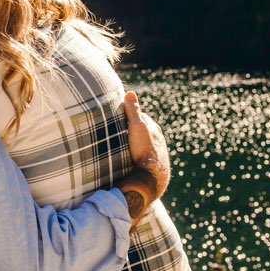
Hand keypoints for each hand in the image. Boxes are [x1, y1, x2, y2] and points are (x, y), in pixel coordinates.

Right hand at [119, 90, 170, 226]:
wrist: (152, 178)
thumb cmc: (144, 151)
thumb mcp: (137, 127)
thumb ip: (133, 111)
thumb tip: (130, 92)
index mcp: (153, 129)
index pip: (139, 116)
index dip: (127, 114)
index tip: (115, 114)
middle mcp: (156, 139)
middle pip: (139, 130)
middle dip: (128, 128)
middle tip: (113, 129)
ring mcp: (154, 152)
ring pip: (139, 143)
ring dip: (130, 142)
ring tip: (116, 144)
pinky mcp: (149, 165)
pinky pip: (139, 155)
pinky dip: (133, 153)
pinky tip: (125, 157)